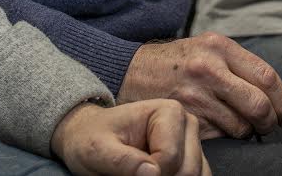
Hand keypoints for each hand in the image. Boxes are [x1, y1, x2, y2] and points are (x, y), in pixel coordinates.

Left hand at [51, 100, 208, 175]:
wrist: (89, 138)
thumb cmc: (91, 139)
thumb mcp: (96, 149)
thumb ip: (122, 160)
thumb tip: (153, 173)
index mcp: (169, 112)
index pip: (169, 157)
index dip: (147, 174)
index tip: (122, 171)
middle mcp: (187, 125)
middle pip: (188, 170)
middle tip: (131, 174)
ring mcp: (192, 143)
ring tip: (140, 174)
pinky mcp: (192, 159)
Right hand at [119, 32, 281, 140]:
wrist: (131, 71)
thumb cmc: (177, 62)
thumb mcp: (207, 48)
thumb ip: (239, 65)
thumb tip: (276, 93)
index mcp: (220, 47)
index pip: (267, 77)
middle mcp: (209, 69)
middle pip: (259, 104)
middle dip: (272, 121)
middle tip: (271, 126)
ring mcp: (196, 96)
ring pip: (241, 125)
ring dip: (247, 131)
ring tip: (242, 125)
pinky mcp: (184, 118)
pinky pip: (219, 135)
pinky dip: (225, 135)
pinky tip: (218, 126)